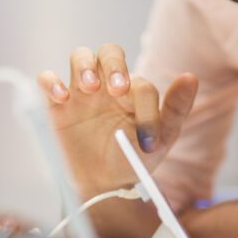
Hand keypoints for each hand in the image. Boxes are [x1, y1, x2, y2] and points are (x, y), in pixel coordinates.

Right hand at [37, 44, 197, 196]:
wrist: (101, 185)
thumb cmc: (132, 159)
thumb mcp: (160, 140)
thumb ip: (176, 109)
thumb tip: (191, 77)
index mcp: (134, 92)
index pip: (140, 83)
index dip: (146, 106)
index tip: (147, 138)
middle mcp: (107, 85)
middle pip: (109, 52)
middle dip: (114, 65)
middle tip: (117, 88)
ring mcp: (80, 91)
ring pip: (80, 56)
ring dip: (85, 65)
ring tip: (89, 87)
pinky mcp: (55, 104)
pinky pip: (47, 78)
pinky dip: (51, 81)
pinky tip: (62, 98)